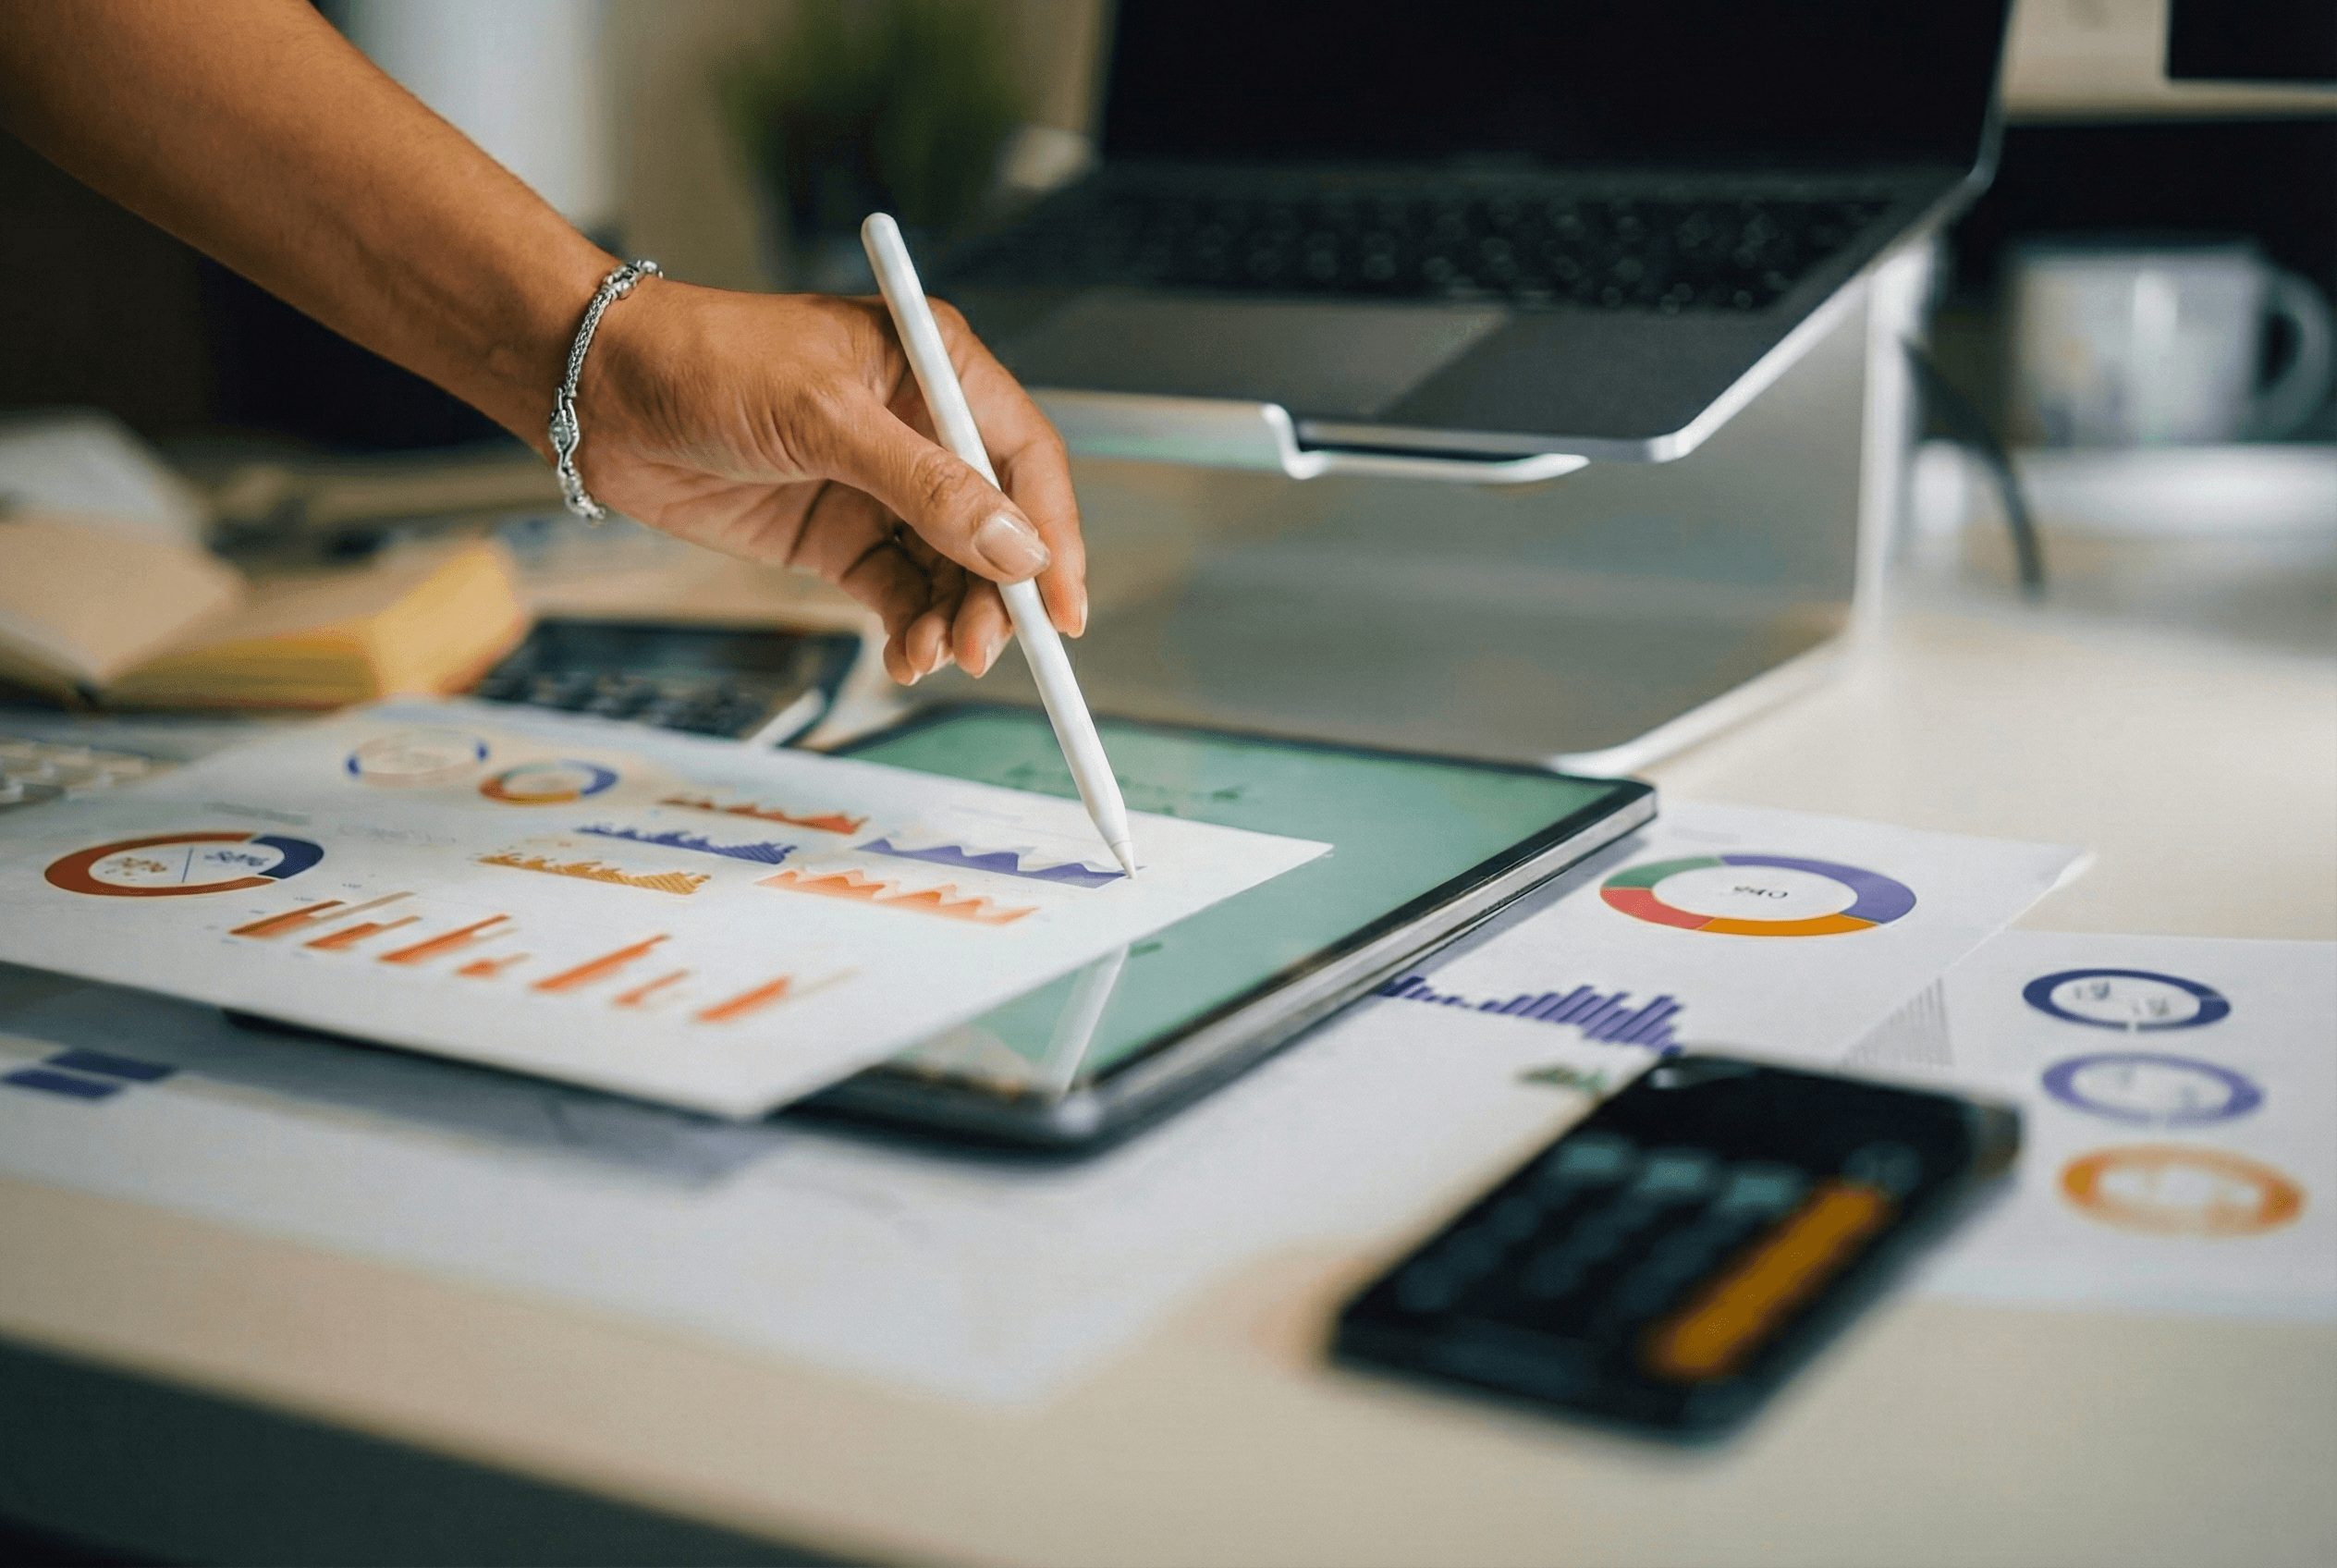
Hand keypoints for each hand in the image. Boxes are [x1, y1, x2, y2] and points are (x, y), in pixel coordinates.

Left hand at [573, 280, 1085, 685]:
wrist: (599, 394)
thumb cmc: (705, 363)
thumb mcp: (823, 419)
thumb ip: (924, 486)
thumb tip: (1015, 549)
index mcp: (935, 368)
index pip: (1023, 459)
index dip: (1052, 533)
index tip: (1060, 605)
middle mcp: (920, 427)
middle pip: (996, 526)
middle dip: (998, 593)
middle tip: (987, 649)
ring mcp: (880, 486)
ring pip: (950, 569)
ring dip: (953, 618)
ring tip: (935, 657)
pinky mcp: (838, 534)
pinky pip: (898, 590)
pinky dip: (910, 627)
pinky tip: (906, 655)